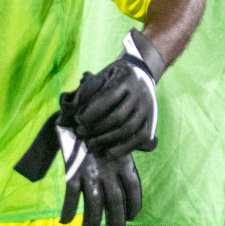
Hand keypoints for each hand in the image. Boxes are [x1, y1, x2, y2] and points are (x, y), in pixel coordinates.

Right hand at [55, 119, 142, 225]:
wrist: (76, 111)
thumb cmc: (100, 124)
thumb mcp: (119, 133)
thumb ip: (134, 143)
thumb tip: (153, 143)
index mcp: (123, 162)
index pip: (134, 189)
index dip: (134, 206)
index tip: (131, 217)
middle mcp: (109, 169)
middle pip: (115, 203)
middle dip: (115, 222)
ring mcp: (90, 171)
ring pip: (93, 204)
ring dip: (91, 222)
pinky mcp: (72, 170)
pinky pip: (71, 195)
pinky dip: (68, 209)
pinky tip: (65, 221)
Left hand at [65, 30, 161, 156]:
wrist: (140, 74)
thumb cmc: (112, 77)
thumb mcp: (101, 76)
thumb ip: (89, 90)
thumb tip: (72, 112)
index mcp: (126, 77)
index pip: (109, 97)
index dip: (92, 111)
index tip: (78, 119)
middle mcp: (141, 92)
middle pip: (119, 116)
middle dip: (96, 128)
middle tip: (80, 133)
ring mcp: (149, 108)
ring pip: (129, 129)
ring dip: (107, 140)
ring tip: (90, 144)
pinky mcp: (152, 121)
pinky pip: (141, 138)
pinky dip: (124, 147)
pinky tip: (108, 152)